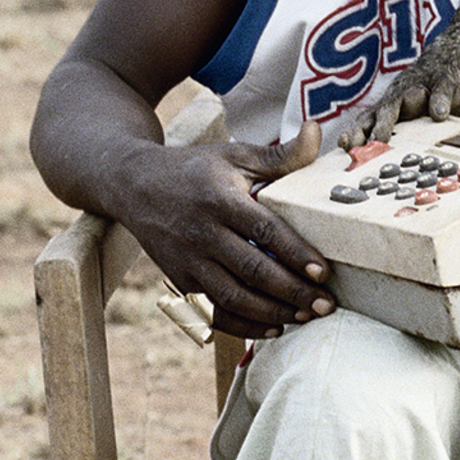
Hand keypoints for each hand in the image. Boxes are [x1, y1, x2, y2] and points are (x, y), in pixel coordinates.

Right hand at [112, 127, 335, 335]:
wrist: (134, 186)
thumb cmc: (195, 170)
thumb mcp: (235, 155)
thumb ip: (280, 154)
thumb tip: (317, 131)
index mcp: (220, 199)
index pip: (264, 230)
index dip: (295, 253)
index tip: (323, 272)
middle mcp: (202, 233)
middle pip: (252, 270)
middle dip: (292, 292)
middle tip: (325, 305)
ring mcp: (188, 261)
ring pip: (233, 297)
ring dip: (272, 313)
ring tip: (305, 317)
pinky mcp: (180, 281)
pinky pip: (214, 311)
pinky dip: (244, 325)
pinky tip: (275, 327)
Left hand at [335, 31, 459, 149]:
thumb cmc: (450, 82)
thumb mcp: (436, 109)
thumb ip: (420, 129)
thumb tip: (404, 158)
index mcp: (403, 100)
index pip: (375, 117)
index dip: (359, 132)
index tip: (344, 147)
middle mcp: (411, 90)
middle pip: (386, 110)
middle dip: (372, 128)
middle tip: (364, 146)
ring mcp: (430, 80)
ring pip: (408, 97)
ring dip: (394, 115)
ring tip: (384, 137)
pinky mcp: (453, 72)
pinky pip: (443, 86)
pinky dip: (439, 99)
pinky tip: (438, 113)